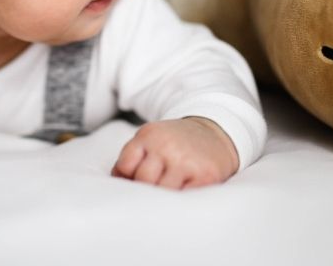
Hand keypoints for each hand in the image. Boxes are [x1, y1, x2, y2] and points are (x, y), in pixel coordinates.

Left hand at [111, 116, 238, 189]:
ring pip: (162, 192)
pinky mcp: (205, 176)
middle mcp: (166, 146)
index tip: (136, 181)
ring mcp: (186, 161)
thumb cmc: (177, 142)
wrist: (215, 133)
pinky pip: (184, 198)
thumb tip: (117, 182)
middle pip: (143, 180)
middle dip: (146, 189)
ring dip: (163, 196)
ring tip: (168, 192)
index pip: (125, 165)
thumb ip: (134, 156)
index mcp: (149, 135)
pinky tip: (182, 193)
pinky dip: (180, 200)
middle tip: (154, 190)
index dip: (127, 178)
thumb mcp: (152, 138)